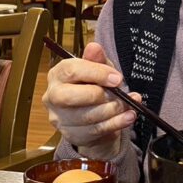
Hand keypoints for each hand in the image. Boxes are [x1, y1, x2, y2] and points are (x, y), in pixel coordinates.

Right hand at [40, 41, 137, 159]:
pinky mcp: (72, 135)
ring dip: (113, 110)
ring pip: (87, 116)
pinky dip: (117, 123)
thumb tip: (94, 47)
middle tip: (120, 94)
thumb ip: (97, 59)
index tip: (117, 78)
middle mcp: (53, 96)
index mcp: (58, 74)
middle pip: (71, 97)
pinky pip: (96, 130)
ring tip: (129, 105)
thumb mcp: (99, 69)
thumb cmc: (95, 87)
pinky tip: (129, 116)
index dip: (96, 73)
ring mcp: (60, 119)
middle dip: (100, 95)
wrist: (95, 116)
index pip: (71, 71)